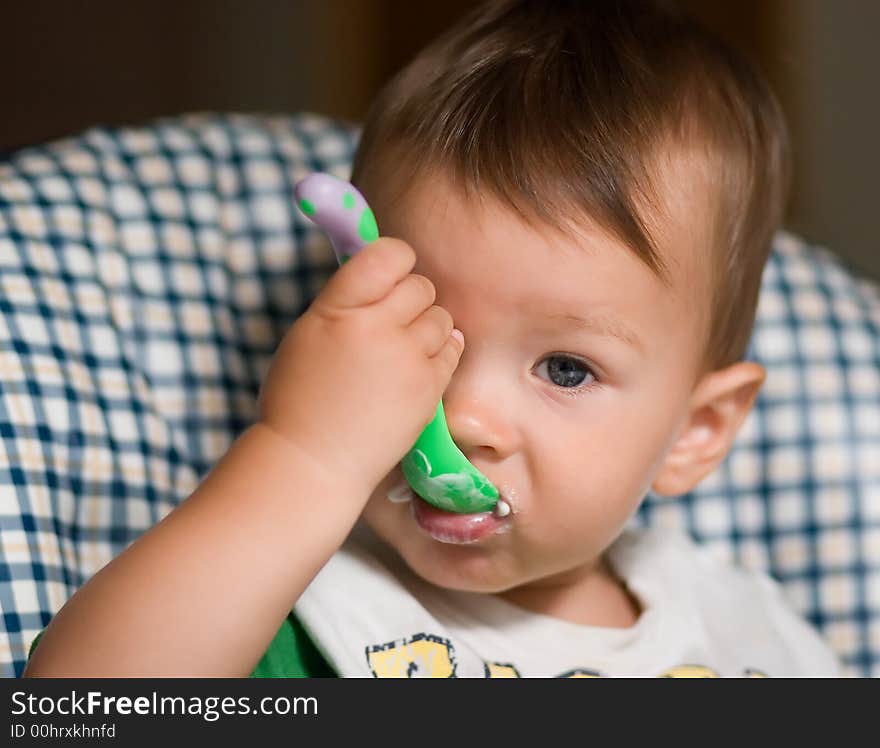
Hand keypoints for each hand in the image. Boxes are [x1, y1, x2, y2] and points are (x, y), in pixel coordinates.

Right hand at [258, 238, 463, 496]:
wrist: (313, 461)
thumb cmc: (302, 399)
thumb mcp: (308, 334)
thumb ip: (347, 302)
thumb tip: (388, 276)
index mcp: (338, 308)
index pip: (388, 254)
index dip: (398, 260)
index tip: (393, 276)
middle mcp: (375, 327)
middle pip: (421, 286)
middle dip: (412, 300)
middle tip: (393, 324)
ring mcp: (406, 358)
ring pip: (442, 316)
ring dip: (428, 328)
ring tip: (403, 352)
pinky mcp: (428, 388)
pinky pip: (452, 349)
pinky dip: (440, 353)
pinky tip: (417, 368)